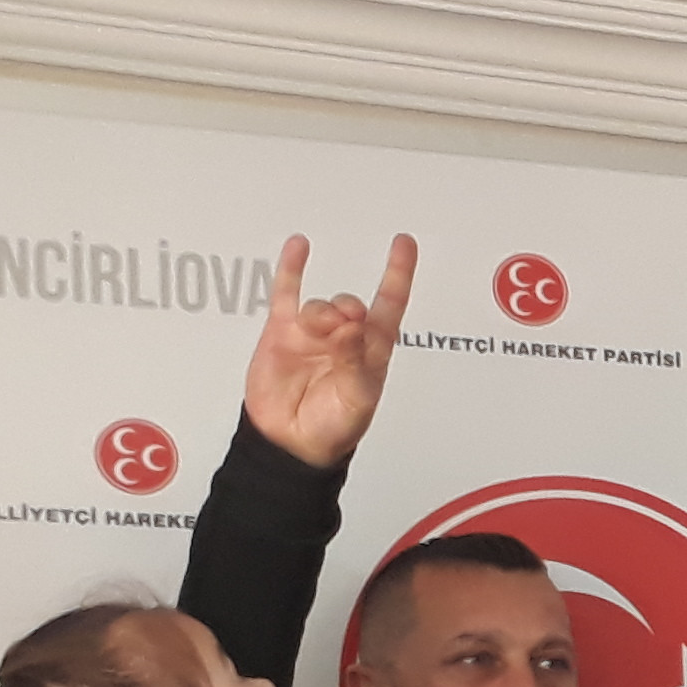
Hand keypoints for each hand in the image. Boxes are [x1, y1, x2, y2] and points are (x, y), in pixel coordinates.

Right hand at [243, 233, 415, 467]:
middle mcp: (345, 338)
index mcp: (372, 352)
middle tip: (346, 320)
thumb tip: (350, 325)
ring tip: (318, 330)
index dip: (398, 274)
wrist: (292, 443)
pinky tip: (300, 246)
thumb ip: (355, 361)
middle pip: (351, 306)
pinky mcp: (282, 333)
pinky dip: (292, 270)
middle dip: (349, 308)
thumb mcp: (357, 400)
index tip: (404, 244)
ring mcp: (313, 334)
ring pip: (319, 305)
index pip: (390, 305)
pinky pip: (286, 294)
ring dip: (321, 312)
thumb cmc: (334, 427)